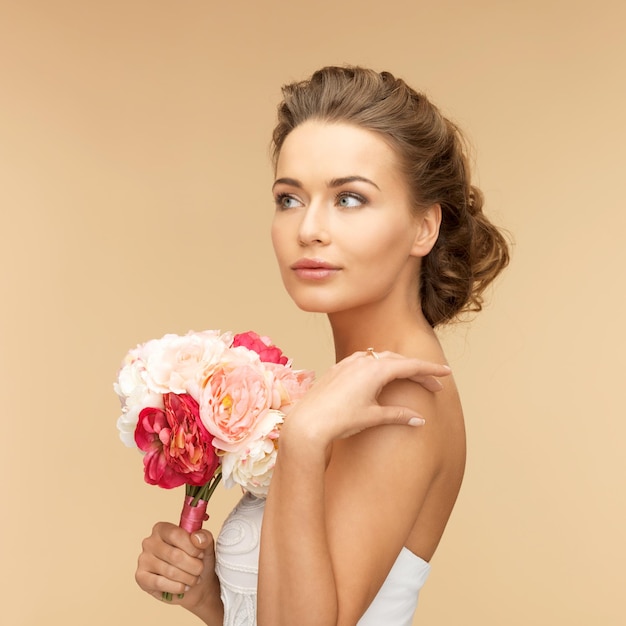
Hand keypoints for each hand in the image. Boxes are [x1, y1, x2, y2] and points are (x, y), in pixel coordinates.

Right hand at [135, 522, 221, 615]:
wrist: (195, 584)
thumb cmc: (197, 560)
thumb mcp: (205, 546)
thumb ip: (204, 538)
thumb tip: (197, 538)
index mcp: (162, 528)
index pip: (176, 535)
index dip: (192, 547)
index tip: (201, 554)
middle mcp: (149, 542)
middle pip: (174, 555)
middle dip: (193, 566)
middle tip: (199, 569)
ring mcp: (143, 559)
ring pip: (169, 571)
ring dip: (187, 578)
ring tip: (194, 579)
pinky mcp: (140, 577)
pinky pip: (160, 583)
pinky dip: (177, 587)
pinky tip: (183, 587)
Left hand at [282, 350, 450, 442]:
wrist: (307, 422)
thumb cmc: (340, 420)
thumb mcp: (373, 417)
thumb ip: (399, 415)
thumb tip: (420, 419)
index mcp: (376, 370)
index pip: (411, 366)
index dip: (430, 371)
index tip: (447, 374)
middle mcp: (363, 361)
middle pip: (398, 360)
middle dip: (417, 370)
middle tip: (433, 384)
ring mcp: (348, 363)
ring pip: (380, 357)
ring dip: (397, 365)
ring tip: (411, 377)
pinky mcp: (337, 368)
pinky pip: (364, 360)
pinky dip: (378, 365)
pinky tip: (379, 375)